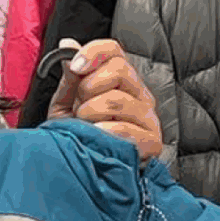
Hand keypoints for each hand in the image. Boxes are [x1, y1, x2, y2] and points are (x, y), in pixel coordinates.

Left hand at [46, 38, 163, 163]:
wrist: (89, 175)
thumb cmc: (81, 139)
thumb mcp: (67, 106)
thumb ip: (70, 78)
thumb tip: (67, 45)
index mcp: (121, 81)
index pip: (114, 50)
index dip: (93, 53)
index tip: (75, 67)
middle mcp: (139, 95)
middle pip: (119, 69)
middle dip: (89, 89)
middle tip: (80, 109)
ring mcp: (148, 118)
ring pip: (117, 100)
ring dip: (90, 114)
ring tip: (87, 128)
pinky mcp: (152, 142)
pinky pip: (124, 129)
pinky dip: (103, 132)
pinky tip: (97, 138)